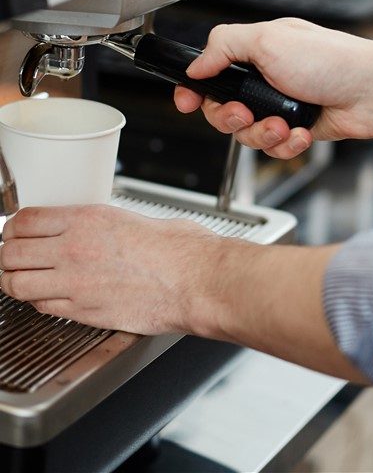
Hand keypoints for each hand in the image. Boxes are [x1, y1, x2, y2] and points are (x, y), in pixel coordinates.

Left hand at [0, 205, 226, 334]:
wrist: (195, 281)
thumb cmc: (180, 251)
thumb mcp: (137, 219)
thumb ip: (106, 224)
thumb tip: (99, 228)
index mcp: (88, 219)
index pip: (24, 221)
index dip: (13, 228)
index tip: (16, 233)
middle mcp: (74, 249)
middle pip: (10, 253)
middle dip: (8, 256)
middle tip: (15, 258)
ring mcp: (74, 283)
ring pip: (16, 285)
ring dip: (15, 282)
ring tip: (23, 281)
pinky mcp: (83, 312)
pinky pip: (41, 308)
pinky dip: (39, 303)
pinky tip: (50, 297)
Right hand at [174, 18, 372, 157]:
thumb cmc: (333, 61)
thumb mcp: (269, 40)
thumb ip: (224, 46)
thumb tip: (196, 64)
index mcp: (257, 52)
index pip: (212, 71)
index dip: (195, 89)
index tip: (187, 101)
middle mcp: (267, 78)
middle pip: (223, 109)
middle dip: (232, 117)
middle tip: (247, 113)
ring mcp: (281, 106)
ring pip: (248, 134)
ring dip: (263, 134)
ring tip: (283, 125)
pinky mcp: (296, 129)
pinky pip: (274, 147)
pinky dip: (286, 144)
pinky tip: (302, 133)